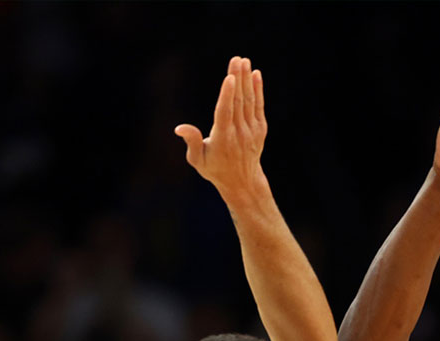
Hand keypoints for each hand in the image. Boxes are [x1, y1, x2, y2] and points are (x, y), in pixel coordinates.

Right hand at [176, 56, 267, 199]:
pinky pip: (259, 107)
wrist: (242, 182)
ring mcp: (252, 131)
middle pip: (238, 102)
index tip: (229, 77)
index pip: (225, 113)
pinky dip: (258, 90)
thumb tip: (180, 128)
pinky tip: (256, 75)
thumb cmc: (215, 169)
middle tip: (237, 59)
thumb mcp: (198, 160)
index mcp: (223, 138)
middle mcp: (239, 133)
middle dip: (237, 79)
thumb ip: (191, 142)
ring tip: (244, 61)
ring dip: (247, 80)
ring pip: (249, 101)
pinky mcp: (260, 129)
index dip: (227, 94)